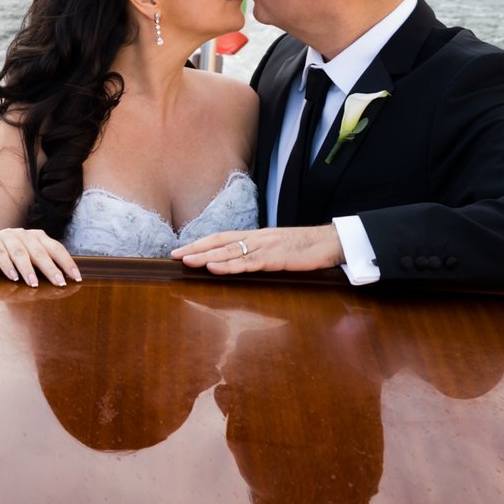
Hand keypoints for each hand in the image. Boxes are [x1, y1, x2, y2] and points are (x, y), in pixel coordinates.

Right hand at [0, 227, 79, 287]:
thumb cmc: (10, 263)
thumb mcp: (28, 265)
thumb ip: (42, 272)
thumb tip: (63, 284)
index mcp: (36, 237)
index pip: (55, 248)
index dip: (67, 262)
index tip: (76, 278)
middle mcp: (22, 234)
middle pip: (39, 251)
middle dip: (50, 268)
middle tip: (59, 283)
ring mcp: (6, 236)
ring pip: (20, 252)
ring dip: (28, 269)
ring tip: (34, 284)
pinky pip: (0, 254)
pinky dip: (7, 266)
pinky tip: (13, 277)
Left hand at [173, 224, 341, 274]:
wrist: (330, 242)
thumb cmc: (305, 248)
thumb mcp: (277, 250)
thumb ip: (259, 255)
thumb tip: (241, 263)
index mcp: (256, 236)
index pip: (222, 237)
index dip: (200, 242)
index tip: (181, 249)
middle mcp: (256, 238)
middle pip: (219, 241)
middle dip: (195, 248)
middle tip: (173, 254)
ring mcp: (265, 247)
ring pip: (229, 251)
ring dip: (206, 256)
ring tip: (186, 260)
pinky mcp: (274, 258)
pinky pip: (247, 262)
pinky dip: (229, 265)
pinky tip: (215, 267)